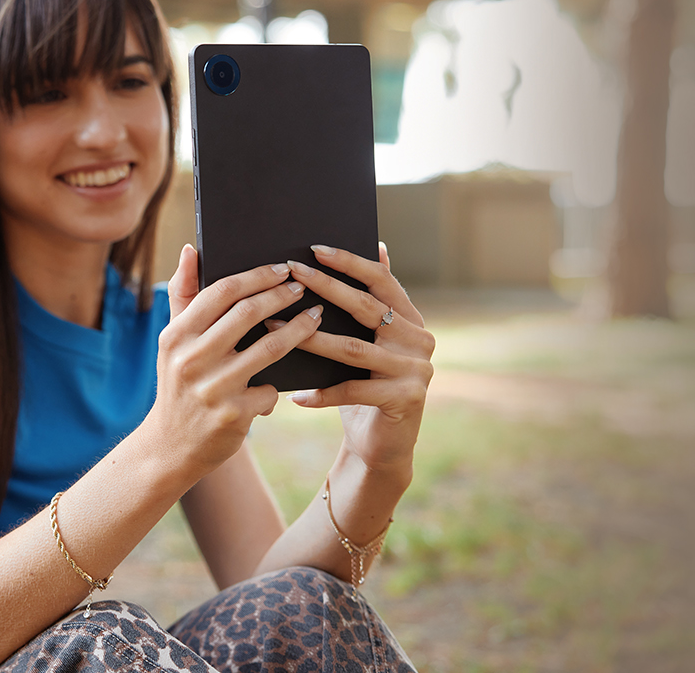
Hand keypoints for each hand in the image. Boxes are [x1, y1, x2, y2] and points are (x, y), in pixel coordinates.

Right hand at [149, 245, 323, 477]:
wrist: (171, 448)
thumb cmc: (180, 384)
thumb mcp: (172, 343)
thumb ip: (183, 296)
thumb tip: (191, 250)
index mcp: (176, 335)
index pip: (222, 291)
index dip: (257, 275)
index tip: (283, 267)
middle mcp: (191, 359)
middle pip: (248, 313)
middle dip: (283, 295)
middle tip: (304, 288)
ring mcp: (213, 388)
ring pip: (270, 348)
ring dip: (299, 329)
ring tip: (316, 317)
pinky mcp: (233, 415)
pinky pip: (271, 389)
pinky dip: (280, 384)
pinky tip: (293, 378)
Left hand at [267, 243, 434, 474]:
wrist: (382, 447)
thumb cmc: (367, 390)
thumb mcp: (369, 344)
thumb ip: (372, 304)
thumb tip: (375, 248)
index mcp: (411, 319)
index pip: (381, 280)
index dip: (350, 262)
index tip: (315, 249)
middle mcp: (420, 339)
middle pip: (366, 307)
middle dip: (325, 288)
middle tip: (292, 275)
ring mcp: (416, 369)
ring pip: (353, 349)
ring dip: (310, 339)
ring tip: (274, 329)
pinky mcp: (406, 398)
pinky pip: (354, 390)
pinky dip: (322, 392)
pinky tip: (296, 395)